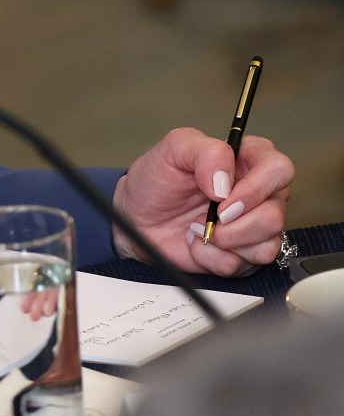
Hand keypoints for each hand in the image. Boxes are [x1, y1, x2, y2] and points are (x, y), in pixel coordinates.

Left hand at [112, 128, 293, 276]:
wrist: (136, 217)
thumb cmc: (156, 180)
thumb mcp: (173, 149)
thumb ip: (205, 151)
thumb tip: (225, 183)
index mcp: (248, 160)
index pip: (279, 170)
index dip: (256, 187)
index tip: (223, 197)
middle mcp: (259, 194)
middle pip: (274, 215)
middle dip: (236, 223)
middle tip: (209, 217)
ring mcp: (254, 227)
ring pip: (266, 245)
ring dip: (224, 242)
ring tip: (196, 228)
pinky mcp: (243, 255)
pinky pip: (243, 265)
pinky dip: (213, 258)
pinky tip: (196, 243)